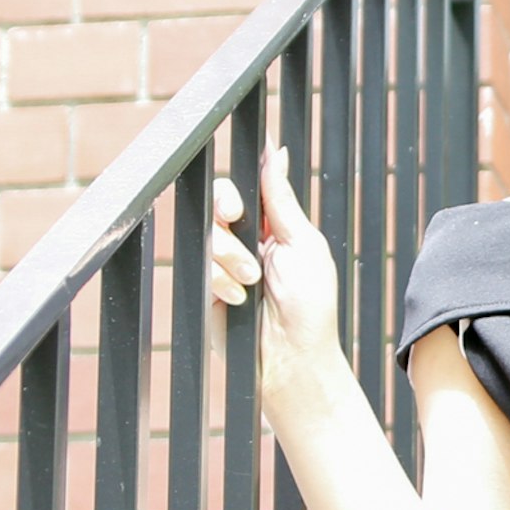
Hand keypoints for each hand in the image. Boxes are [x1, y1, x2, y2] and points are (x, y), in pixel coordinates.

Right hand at [210, 147, 350, 408]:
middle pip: (216, 202)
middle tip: (236, 220)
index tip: (241, 194)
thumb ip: (281, 198)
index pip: (244, 188)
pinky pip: (198, 266)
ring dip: (229, 256)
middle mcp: (245, 240)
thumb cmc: (310, 304)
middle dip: (225, 211)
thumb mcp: (303, 242)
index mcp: (272, 224)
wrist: (292, 357)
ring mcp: (223, 264)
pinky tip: (238, 300)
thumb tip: (275, 152)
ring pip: (206, 234)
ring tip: (252, 282)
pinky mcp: (206, 287)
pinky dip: (219, 281)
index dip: (237, 186)